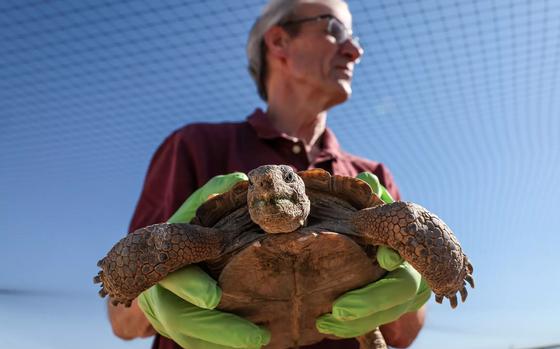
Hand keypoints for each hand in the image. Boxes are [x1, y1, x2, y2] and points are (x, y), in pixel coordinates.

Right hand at [138, 172, 270, 348]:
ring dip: (226, 344)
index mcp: (161, 261)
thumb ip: (212, 193)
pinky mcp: (179, 331)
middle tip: (258, 336)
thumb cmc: (180, 234)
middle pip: (182, 319)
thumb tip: (241, 179)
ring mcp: (167, 317)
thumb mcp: (191, 211)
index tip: (213, 296)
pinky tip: (253, 346)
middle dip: (219, 328)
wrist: (152, 264)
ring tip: (264, 343)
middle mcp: (160, 293)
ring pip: (191, 338)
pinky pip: (199, 345)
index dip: (189, 285)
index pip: (170, 274)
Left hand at [314, 172, 431, 337]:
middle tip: (339, 309)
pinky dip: (352, 330)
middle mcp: (416, 276)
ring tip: (323, 324)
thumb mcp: (377, 209)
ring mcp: (404, 299)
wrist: (392, 248)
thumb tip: (367, 179)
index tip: (383, 258)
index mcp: (414, 249)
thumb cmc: (380, 225)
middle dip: (370, 303)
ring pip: (386, 316)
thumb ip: (372, 196)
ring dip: (355, 323)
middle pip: (400, 294)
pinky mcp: (388, 313)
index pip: (413, 255)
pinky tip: (328, 330)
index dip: (396, 259)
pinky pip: (373, 328)